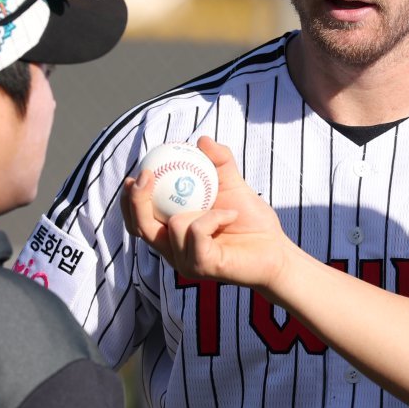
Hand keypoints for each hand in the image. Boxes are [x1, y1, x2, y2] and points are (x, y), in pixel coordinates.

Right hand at [122, 136, 293, 291]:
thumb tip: (201, 140)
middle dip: (136, 200)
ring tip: (228, 209)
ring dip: (203, 209)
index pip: (140, 219)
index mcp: (172, 233)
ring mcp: (185, 262)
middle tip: (145, 175)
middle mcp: (173, 250)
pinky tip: (230, 216)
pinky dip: (214, 217)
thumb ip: (219, 162)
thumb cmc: (251, 222)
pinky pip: (195, 231)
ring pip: (174, 225)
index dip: (131, 199)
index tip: (138, 173)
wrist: (277, 250)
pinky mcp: (201, 267)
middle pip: (140, 226)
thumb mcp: (232, 185)